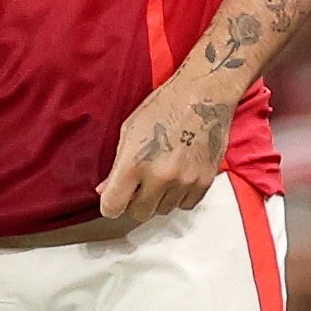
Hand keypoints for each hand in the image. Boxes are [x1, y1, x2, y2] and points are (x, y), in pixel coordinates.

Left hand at [100, 78, 233, 221]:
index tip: (114, 199)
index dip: (111, 205)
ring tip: (163, 175)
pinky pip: (186, 205)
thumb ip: (117, 165)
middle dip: (136, 203)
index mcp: (134, 163)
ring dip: (160, 199)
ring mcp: (184, 181)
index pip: (113, 207)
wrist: (204, 96)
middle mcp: (159, 177)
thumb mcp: (130, 130)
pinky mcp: (205, 181)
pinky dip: (180, 196)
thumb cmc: (164, 107)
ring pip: (164, 210)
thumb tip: (106, 190)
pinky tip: (179, 178)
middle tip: (140, 185)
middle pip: (140, 213)